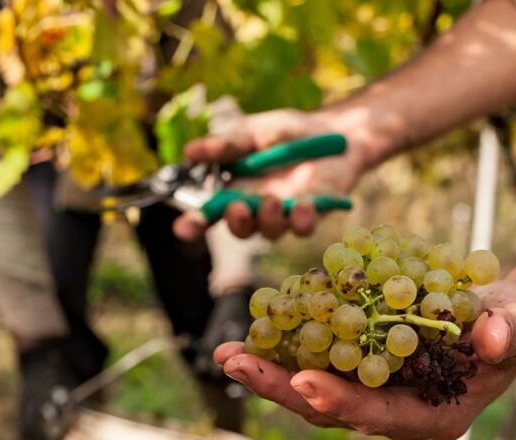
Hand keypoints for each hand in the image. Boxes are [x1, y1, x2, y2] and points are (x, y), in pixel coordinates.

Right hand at [173, 109, 367, 241]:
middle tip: (237, 208)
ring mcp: (286, 213)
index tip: (182, 230)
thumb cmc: (287, 132)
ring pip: (271, 232)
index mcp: (236, 188)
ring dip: (268, 220)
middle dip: (235, 224)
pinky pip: (304, 227)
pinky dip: (302, 220)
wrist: (333, 131)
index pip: (210, 212)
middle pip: (240, 229)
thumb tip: (190, 151)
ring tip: (272, 199)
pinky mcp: (314, 213)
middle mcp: (257, 207)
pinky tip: (303, 203)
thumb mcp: (253, 131)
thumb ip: (227, 144)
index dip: (194, 224)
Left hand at [213, 280, 515, 439]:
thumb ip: (511, 334)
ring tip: (229, 354)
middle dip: (284, 390)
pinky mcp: (364, 371)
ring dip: (272, 375)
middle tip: (239, 365)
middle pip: (334, 411)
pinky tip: (254, 335)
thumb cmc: (515, 326)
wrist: (499, 321)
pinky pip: (321, 367)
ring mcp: (377, 394)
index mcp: (436, 415)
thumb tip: (491, 338)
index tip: (306, 381)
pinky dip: (287, 353)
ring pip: (317, 394)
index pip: (383, 415)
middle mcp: (398, 414)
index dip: (345, 402)